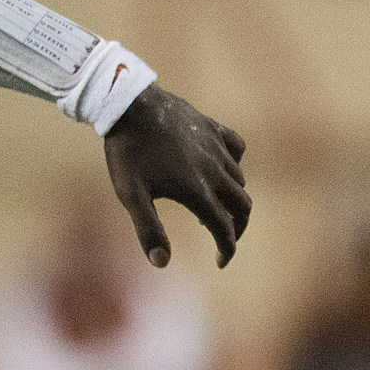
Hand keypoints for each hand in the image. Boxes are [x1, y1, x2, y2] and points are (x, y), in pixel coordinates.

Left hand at [102, 85, 251, 267]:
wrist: (130, 106)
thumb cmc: (127, 153)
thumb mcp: (131, 196)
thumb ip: (148, 229)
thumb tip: (161, 263)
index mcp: (197, 191)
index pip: (223, 228)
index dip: (226, 249)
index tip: (220, 262)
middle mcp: (215, 171)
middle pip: (242, 205)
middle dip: (237, 227)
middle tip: (225, 238)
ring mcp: (217, 148)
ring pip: (240, 180)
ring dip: (233, 199)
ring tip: (210, 209)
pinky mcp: (213, 129)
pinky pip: (237, 148)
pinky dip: (236, 164)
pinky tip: (221, 169)